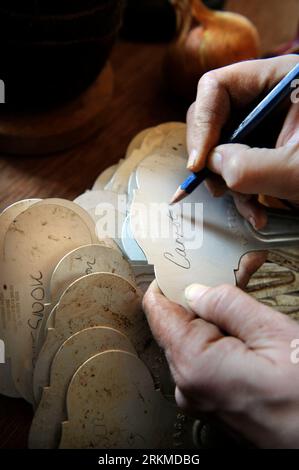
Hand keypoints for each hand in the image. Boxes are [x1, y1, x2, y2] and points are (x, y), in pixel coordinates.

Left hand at [143, 281, 298, 448]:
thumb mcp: (274, 335)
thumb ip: (229, 306)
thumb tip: (197, 291)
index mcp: (194, 365)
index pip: (159, 311)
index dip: (171, 282)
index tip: (185, 264)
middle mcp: (189, 385)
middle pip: (179, 324)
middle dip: (205, 298)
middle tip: (236, 275)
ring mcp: (200, 398)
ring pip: (196, 341)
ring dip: (219, 319)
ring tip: (250, 308)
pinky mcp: (214, 403)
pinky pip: (208, 361)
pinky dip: (224, 342)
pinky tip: (249, 335)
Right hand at [187, 54, 298, 229]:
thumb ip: (252, 167)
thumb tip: (212, 164)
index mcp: (282, 80)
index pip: (217, 87)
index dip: (201, 124)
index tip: (199, 164)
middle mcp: (268, 98)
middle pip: (215, 118)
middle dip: (213, 158)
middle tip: (216, 186)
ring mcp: (266, 124)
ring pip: (224, 147)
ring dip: (229, 183)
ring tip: (249, 209)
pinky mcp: (267, 148)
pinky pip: (238, 164)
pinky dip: (242, 191)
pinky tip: (256, 211)